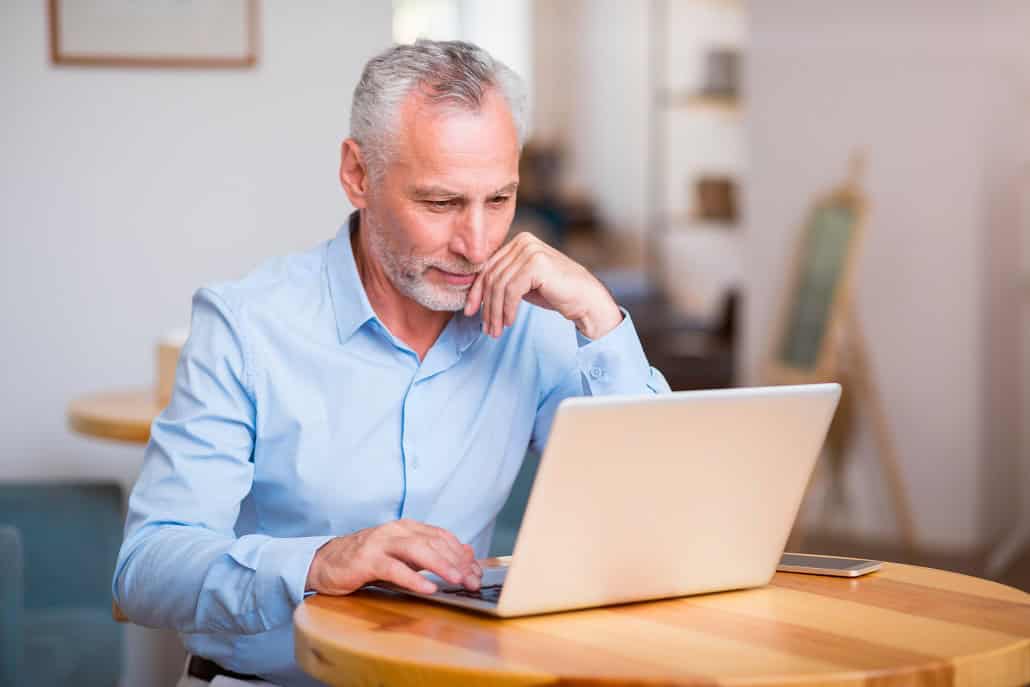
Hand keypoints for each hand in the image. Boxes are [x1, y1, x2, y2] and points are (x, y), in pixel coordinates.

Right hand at [305, 519, 481, 595]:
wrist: (326, 562)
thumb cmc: (368, 560)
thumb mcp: (403, 556)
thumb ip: (431, 554)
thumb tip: (466, 555)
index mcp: (407, 527)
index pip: (442, 537)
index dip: (462, 554)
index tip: (477, 572)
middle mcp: (396, 530)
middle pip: (434, 543)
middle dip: (457, 562)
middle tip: (473, 580)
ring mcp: (381, 543)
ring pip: (417, 550)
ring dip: (440, 565)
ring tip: (457, 579)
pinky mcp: (367, 560)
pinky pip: (393, 568)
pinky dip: (413, 578)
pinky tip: (427, 588)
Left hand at [464, 232, 621, 338]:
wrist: (586, 300)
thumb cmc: (556, 293)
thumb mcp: (523, 284)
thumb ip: (504, 280)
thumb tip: (474, 292)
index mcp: (519, 241)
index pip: (488, 267)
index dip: (476, 292)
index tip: (470, 312)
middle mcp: (524, 241)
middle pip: (492, 276)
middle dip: (486, 306)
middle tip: (487, 328)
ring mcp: (530, 250)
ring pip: (499, 286)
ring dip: (495, 312)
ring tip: (496, 330)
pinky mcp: (536, 264)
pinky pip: (511, 291)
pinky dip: (507, 309)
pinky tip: (510, 322)